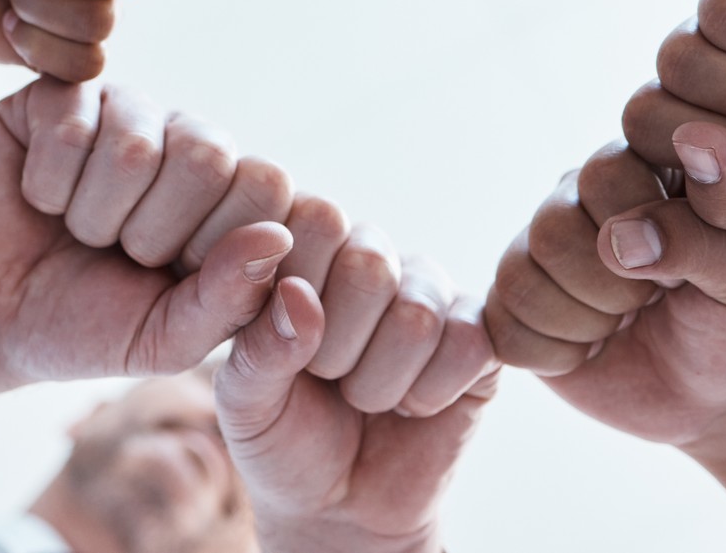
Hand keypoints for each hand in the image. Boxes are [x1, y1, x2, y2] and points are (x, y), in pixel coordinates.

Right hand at [0, 81, 438, 390]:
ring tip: (81, 230)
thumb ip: (230, 300)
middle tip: (121, 253)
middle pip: (208, 155)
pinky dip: (47, 186)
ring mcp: (127, 111)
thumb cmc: (84, 327)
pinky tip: (41, 198)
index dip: (214, 244)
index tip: (172, 278)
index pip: (268, 183)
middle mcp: (188, 141)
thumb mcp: (163, 339)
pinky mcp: (60, 94)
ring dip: (94, 215)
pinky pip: (68, 128)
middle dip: (150, 233)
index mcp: (232, 195)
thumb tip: (278, 237)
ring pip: (134, 146)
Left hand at [217, 269, 496, 552]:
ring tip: (365, 397)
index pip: (315, 221)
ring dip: (380, 383)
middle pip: (369, 266)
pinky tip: (410, 406)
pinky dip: (429, 395)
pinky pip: (468, 344)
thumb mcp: (246, 401)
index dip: (294, 297)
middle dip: (337, 350)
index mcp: (309, 247)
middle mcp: (373, 252)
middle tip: (328, 378)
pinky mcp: (480, 333)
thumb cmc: (284, 437)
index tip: (282, 346)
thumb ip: (258, 346)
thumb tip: (298, 294)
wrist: (340, 505)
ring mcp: (430, 291)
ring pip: (417, 315)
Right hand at [484, 142, 725, 448]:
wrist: (713, 395)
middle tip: (650, 302)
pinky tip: (589, 351)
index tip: (682, 269)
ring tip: (621, 325)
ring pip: (520, 275)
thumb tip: (622, 236)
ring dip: (583, 323)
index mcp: (640, 165)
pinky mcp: (513, 301)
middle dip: (611, 287)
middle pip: (552, 227)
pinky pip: (501, 324)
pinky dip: (553, 355)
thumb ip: (699, 240)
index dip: (642, 233)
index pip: (605, 174)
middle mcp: (580, 195)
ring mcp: (540, 246)